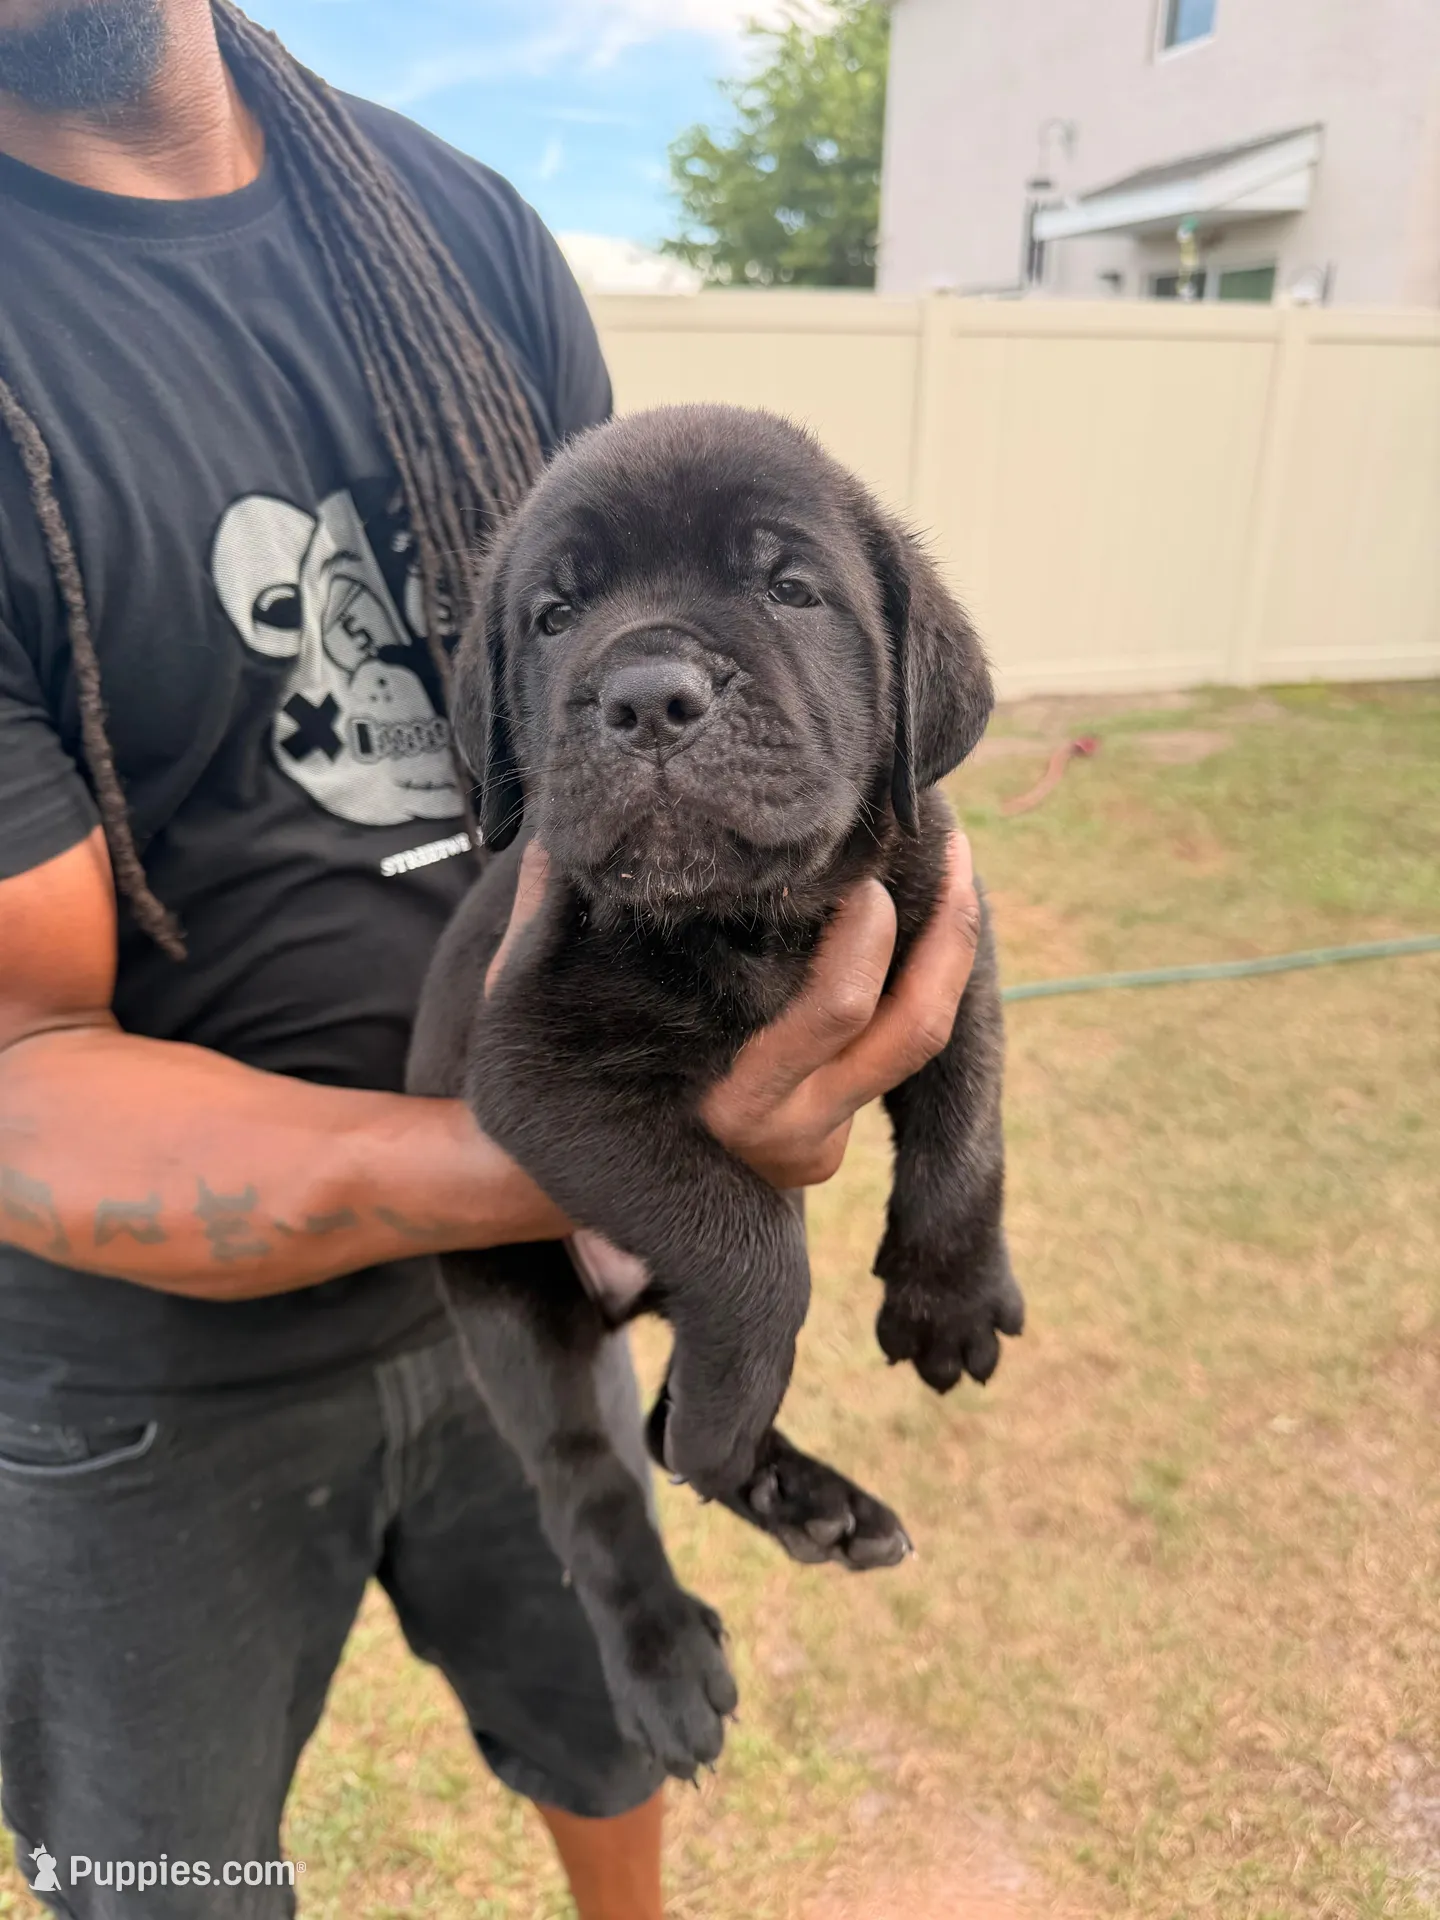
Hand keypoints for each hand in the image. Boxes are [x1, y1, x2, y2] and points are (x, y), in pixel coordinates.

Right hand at [487, 836, 981, 1193]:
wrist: (570, 1203)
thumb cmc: (552, 1099)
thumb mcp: (531, 1020)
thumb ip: (542, 932)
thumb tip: (551, 845)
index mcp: (735, 1104)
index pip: (839, 1009)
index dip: (868, 933)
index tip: (862, 865)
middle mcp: (794, 1130)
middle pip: (916, 1029)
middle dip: (951, 936)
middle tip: (957, 849)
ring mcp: (820, 1145)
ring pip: (914, 1046)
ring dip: (943, 959)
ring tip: (951, 875)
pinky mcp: (828, 1149)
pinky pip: (884, 1064)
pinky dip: (900, 992)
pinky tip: (901, 931)